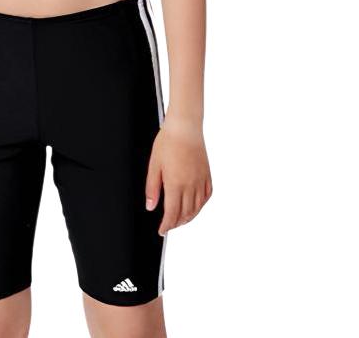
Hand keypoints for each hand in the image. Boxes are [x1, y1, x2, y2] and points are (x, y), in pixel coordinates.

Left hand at [145, 114, 211, 233]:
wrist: (185, 128)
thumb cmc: (167, 142)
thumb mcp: (154, 165)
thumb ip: (152, 188)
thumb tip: (151, 207)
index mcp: (176, 184)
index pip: (172, 214)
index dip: (166, 226)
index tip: (162, 231)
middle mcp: (191, 185)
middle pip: (185, 214)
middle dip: (176, 223)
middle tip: (169, 225)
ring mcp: (200, 181)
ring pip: (197, 208)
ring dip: (189, 217)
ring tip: (180, 219)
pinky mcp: (207, 175)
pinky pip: (206, 196)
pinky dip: (201, 205)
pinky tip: (195, 206)